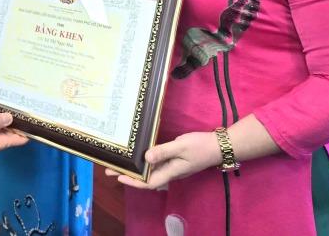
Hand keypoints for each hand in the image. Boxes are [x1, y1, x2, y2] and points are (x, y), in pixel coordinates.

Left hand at [106, 131, 222, 189]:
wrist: (219, 146)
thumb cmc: (200, 146)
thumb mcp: (180, 146)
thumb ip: (163, 152)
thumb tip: (146, 159)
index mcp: (170, 172)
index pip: (147, 183)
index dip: (132, 181)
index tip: (117, 176)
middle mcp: (170, 173)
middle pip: (146, 178)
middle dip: (128, 175)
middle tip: (109, 169)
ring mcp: (173, 167)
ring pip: (151, 172)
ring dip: (136, 169)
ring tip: (120, 163)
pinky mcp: (176, 161)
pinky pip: (157, 165)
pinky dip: (146, 162)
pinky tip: (139, 157)